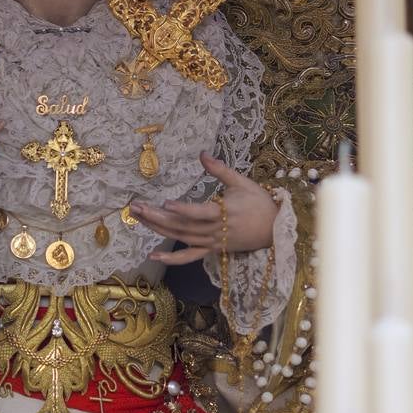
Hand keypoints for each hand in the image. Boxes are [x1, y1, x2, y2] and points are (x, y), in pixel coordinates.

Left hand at [132, 152, 277, 265]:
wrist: (276, 230)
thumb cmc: (259, 202)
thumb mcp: (242, 182)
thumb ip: (220, 170)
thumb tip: (202, 154)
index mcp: (223, 212)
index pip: (199, 213)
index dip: (182, 210)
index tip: (164, 202)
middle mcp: (214, 231)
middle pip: (182, 226)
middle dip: (157, 217)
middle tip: (136, 207)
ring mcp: (211, 243)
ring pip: (181, 238)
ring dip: (158, 229)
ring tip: (138, 218)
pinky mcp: (212, 250)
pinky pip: (189, 257)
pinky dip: (171, 259)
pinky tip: (153, 255)